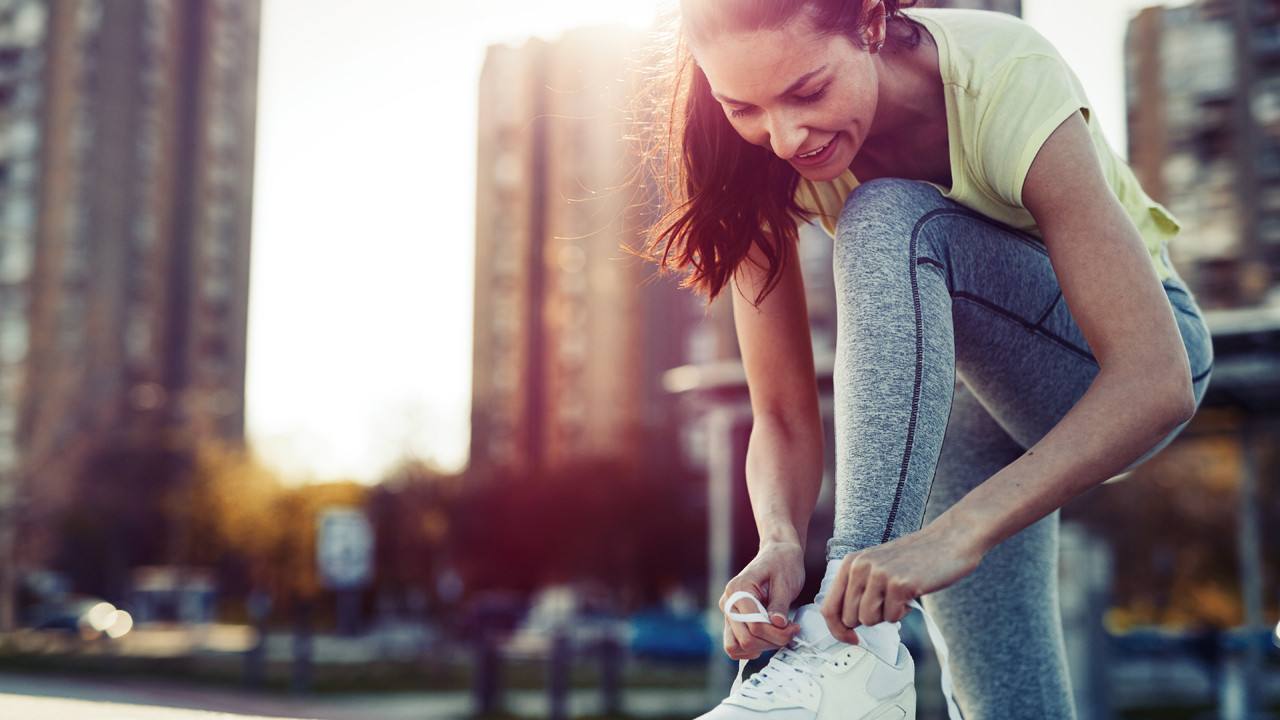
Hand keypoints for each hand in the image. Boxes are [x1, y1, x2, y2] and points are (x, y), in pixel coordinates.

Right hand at [719, 542, 804, 658]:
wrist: (778, 555)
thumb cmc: (783, 564)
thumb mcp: (786, 581)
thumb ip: (780, 604)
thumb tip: (777, 624)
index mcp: (737, 590)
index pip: (754, 625)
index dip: (777, 633)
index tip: (795, 627)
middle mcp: (728, 603)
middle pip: (745, 640)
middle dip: (772, 641)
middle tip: (792, 631)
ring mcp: (728, 613)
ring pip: (737, 647)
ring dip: (762, 646)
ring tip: (781, 634)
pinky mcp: (733, 621)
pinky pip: (736, 646)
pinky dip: (753, 648)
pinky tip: (770, 637)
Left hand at [819, 522, 982, 640]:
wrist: (948, 540)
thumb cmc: (913, 559)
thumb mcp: (875, 566)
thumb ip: (857, 588)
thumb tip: (842, 625)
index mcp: (850, 563)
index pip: (828, 607)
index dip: (837, 630)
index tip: (851, 638)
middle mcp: (860, 566)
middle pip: (850, 618)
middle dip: (870, 619)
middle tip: (888, 603)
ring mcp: (879, 574)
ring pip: (869, 620)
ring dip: (887, 615)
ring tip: (900, 595)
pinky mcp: (899, 584)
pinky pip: (893, 617)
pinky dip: (903, 612)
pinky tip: (912, 593)